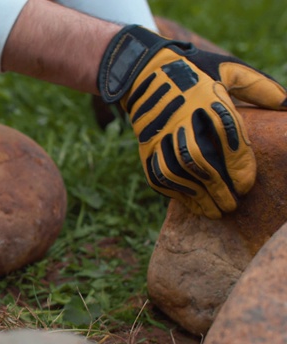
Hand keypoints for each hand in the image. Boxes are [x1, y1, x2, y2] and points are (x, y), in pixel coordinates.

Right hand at [98, 25, 286, 218]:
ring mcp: (159, 133)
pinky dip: (174, 192)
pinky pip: (157, 174)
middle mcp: (180, 117)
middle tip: (233, 204)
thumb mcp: (229, 70)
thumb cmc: (194, 70)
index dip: (237, 164)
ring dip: (196, 195)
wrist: (143, 71)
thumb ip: (260, 88)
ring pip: (176, 170)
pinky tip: (192, 203)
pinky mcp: (145, 146)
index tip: (246, 185)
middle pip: (199, 158)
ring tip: (215, 212)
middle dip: (217, 186)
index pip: (224, 135)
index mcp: (205, 97)